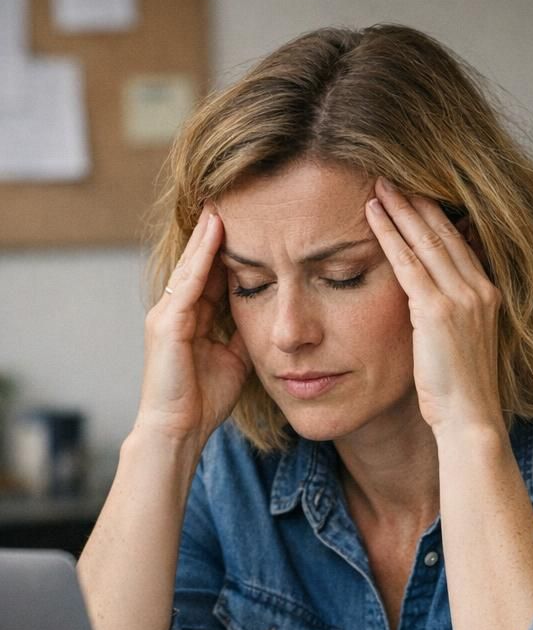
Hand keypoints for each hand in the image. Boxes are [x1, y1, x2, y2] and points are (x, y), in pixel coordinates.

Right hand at [137, 206, 251, 445]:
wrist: (179, 430)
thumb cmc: (205, 401)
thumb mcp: (235, 359)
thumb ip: (244, 334)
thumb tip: (268, 316)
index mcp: (192, 319)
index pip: (212, 276)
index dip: (229, 251)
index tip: (250, 225)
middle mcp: (176, 310)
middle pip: (199, 264)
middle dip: (216, 234)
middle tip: (232, 199)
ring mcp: (167, 314)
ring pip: (192, 266)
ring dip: (208, 235)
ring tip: (223, 204)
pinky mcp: (166, 323)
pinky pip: (189, 282)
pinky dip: (203, 257)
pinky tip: (217, 233)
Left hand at [364, 177, 502, 435]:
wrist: (470, 418)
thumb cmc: (461, 391)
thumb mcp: (463, 345)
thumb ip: (452, 316)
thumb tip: (431, 302)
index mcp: (489, 296)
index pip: (461, 244)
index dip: (437, 218)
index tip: (416, 196)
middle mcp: (480, 290)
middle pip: (445, 233)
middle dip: (417, 203)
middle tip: (392, 178)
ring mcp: (462, 298)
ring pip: (426, 241)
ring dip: (401, 209)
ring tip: (379, 185)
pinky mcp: (438, 311)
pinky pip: (408, 263)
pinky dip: (389, 235)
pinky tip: (373, 214)